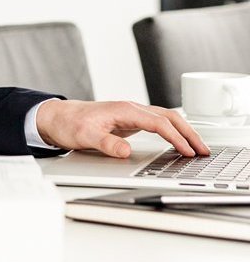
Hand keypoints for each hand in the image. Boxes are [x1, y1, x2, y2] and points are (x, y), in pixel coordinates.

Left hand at [35, 100, 211, 158]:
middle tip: (203, 150)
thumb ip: (106, 143)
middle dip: (188, 132)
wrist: (57, 117)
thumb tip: (126, 151)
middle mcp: (129, 108)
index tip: (188, 152)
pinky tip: (178, 142)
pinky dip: (172, 131)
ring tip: (198, 147)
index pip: (158, 122)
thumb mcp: (85, 136)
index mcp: (123, 110)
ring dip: (183, 131)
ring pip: (164, 118)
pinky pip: (157, 123)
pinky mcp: (129, 120)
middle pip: (167, 116)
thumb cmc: (70, 124)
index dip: (175, 138)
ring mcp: (130, 114)